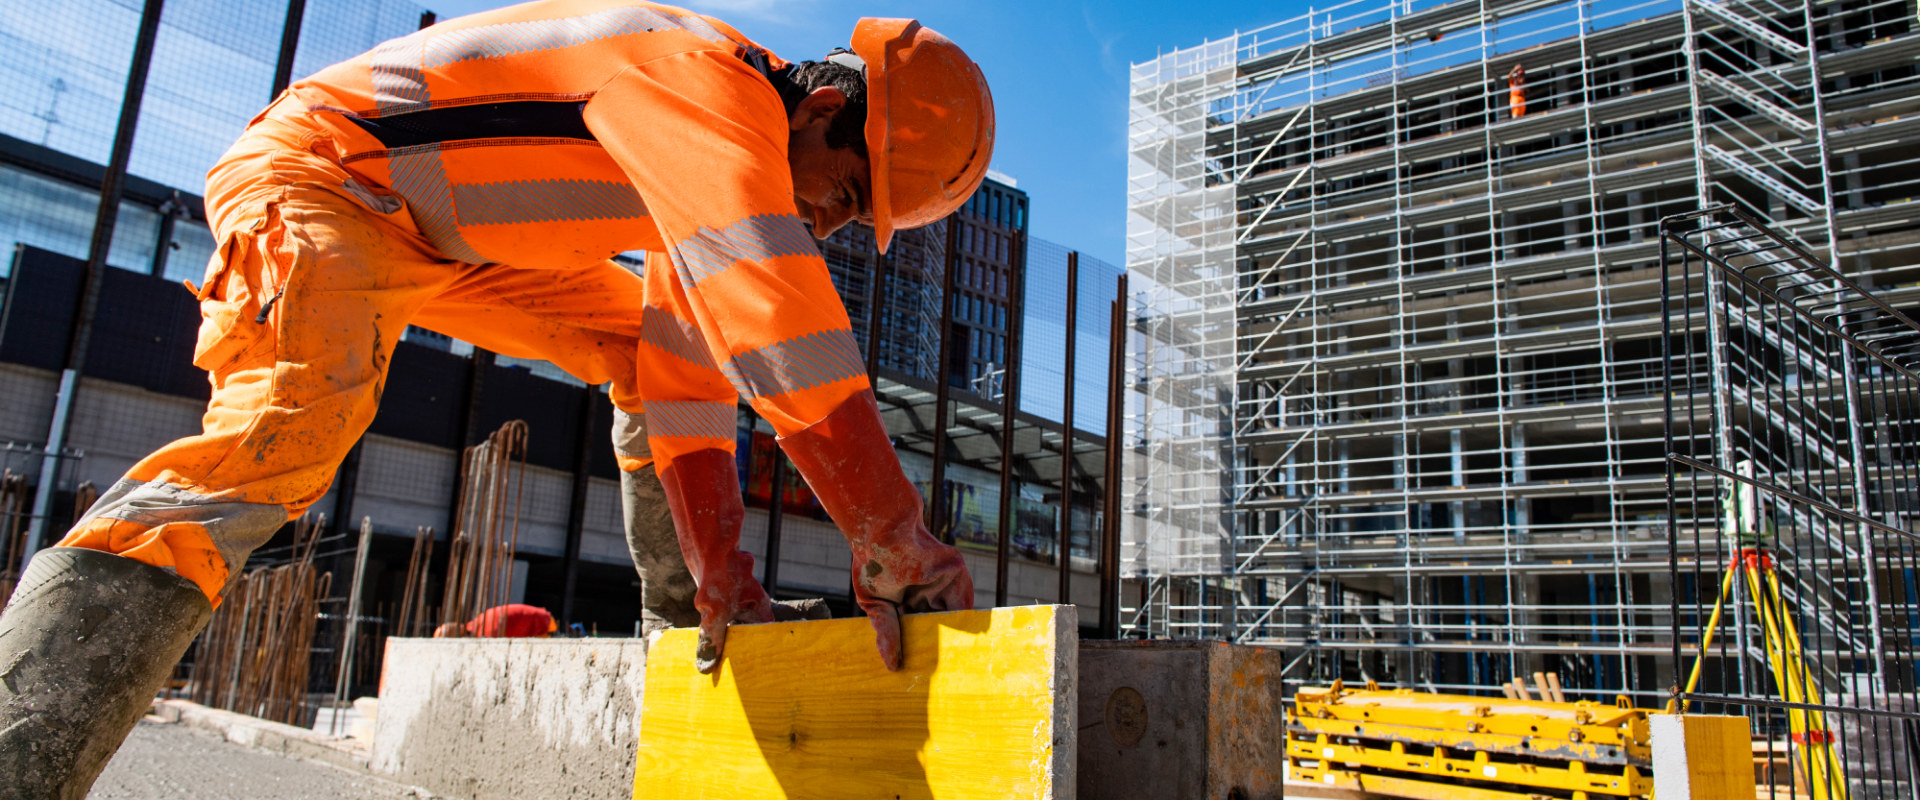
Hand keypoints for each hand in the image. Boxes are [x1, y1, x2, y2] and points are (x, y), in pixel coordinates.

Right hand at [854, 543, 973, 669]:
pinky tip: (956, 648)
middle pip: (938, 625)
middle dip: (937, 647)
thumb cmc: (872, 564)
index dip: (918, 647)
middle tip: (938, 679)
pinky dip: (962, 626)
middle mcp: (929, 591)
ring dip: (951, 641)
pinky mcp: (956, 572)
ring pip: (952, 618)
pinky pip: (964, 605)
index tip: (918, 673)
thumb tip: (890, 665)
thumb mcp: (876, 604)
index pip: (919, 628)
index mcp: (910, 598)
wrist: (881, 532)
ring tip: (948, 672)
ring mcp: (944, 582)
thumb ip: (887, 632)